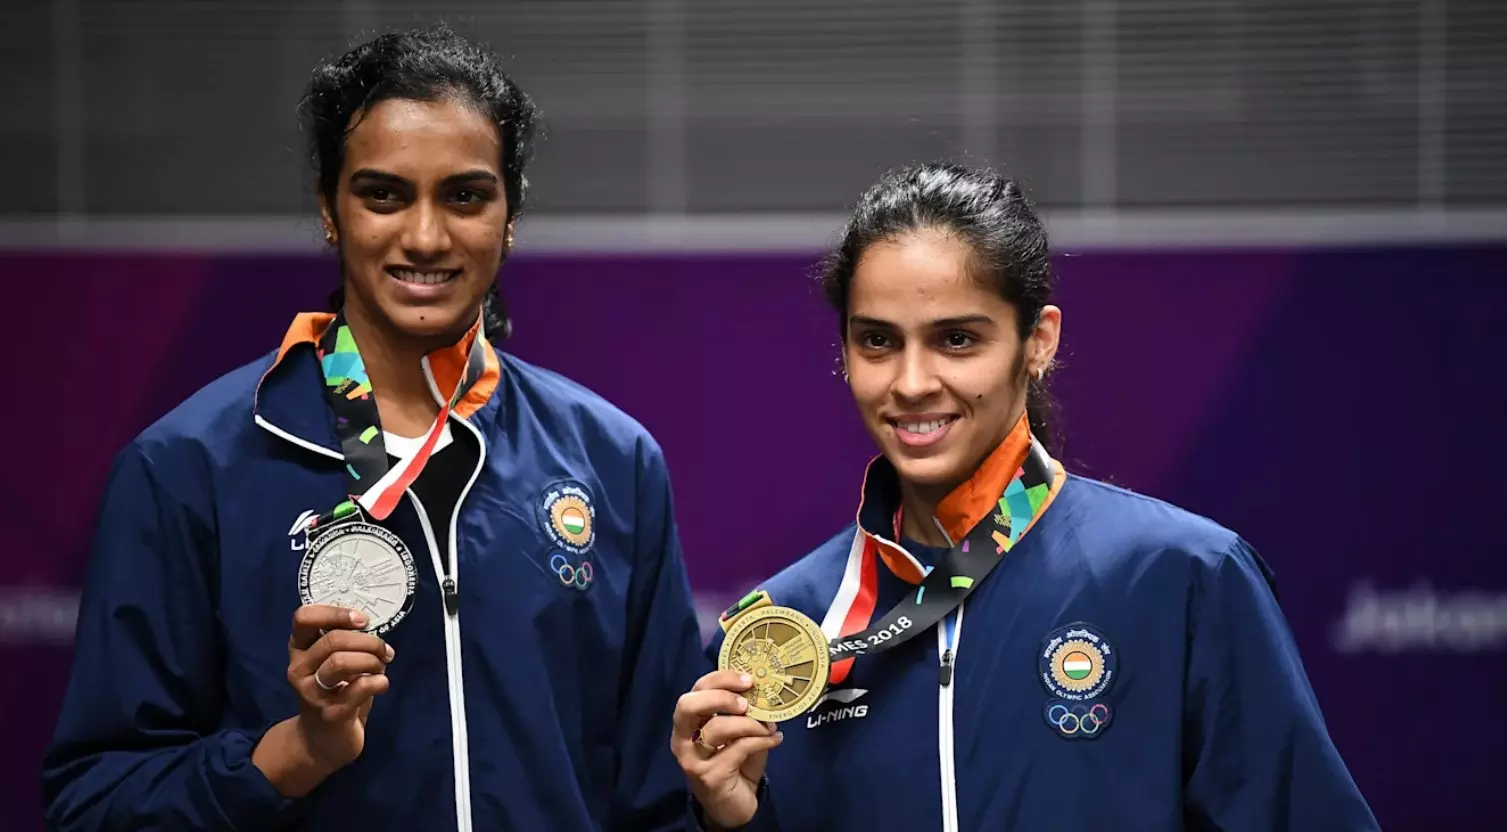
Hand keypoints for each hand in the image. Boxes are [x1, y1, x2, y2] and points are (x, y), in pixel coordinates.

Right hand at [253, 605, 393, 796]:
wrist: (322, 742)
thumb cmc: (334, 693)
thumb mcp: (332, 662)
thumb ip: (345, 642)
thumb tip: (371, 628)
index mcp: (299, 649)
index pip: (304, 617)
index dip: (336, 613)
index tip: (362, 620)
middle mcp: (299, 668)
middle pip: (332, 640)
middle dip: (368, 641)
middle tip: (384, 650)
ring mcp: (312, 692)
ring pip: (340, 662)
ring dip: (371, 660)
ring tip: (381, 666)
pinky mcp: (331, 713)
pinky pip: (358, 688)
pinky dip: (378, 681)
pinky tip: (381, 684)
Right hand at [670, 669, 783, 829]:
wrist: (733, 807)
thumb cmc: (735, 764)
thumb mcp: (739, 734)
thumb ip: (744, 714)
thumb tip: (764, 693)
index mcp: (688, 722)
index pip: (696, 690)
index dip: (721, 679)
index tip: (748, 680)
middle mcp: (682, 739)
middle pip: (688, 705)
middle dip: (721, 697)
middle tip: (746, 703)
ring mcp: (693, 759)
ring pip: (717, 728)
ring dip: (749, 723)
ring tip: (769, 727)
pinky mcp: (709, 776)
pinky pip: (738, 748)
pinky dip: (761, 741)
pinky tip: (775, 740)